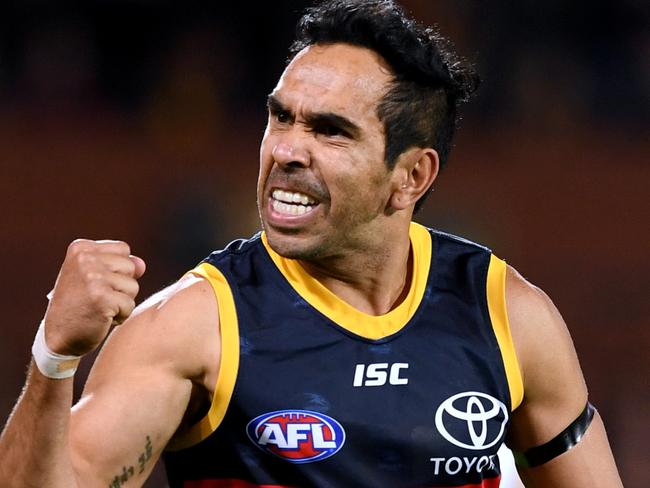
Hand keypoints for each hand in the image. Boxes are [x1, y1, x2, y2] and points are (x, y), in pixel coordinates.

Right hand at [43, 240, 145, 355]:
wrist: (59, 336)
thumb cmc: (80, 304)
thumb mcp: (95, 277)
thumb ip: (119, 265)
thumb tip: (141, 264)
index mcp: (81, 248)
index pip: (123, 249)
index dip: (118, 270)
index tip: (95, 282)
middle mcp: (85, 259)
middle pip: (130, 266)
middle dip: (121, 286)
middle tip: (98, 297)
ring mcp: (93, 277)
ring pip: (133, 286)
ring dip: (122, 302)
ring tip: (100, 307)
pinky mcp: (101, 297)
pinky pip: (130, 304)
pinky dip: (121, 316)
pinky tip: (101, 318)